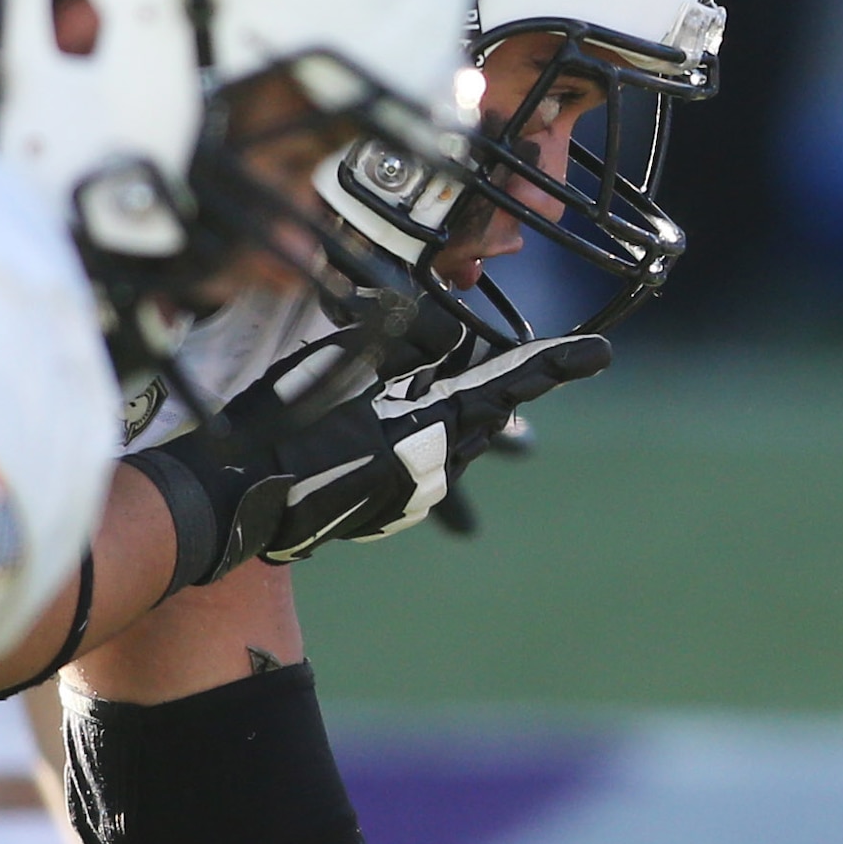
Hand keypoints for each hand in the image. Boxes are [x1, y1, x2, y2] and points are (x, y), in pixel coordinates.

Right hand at [218, 330, 611, 569]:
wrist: (243, 495)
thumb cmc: (290, 416)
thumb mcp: (348, 354)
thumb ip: (407, 337)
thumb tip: (448, 334)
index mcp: (434, 423)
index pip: (509, 381)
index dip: (555, 364)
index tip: (599, 352)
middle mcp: (438, 464)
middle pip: (482, 410)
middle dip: (489, 383)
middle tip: (496, 364)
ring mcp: (419, 494)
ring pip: (456, 437)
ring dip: (452, 414)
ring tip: (443, 403)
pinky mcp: (397, 509)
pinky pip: (428, 464)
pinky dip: (421, 440)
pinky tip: (396, 432)